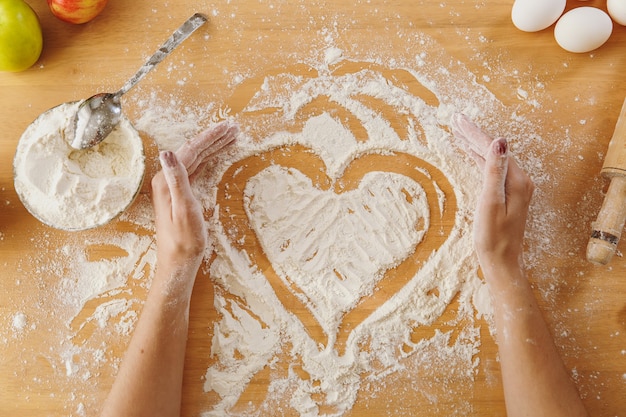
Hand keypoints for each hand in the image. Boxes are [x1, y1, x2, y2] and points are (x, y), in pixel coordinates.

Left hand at [151, 121, 237, 273]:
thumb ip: (176, 179)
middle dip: (214, 138)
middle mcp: (167, 178)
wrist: (179, 261)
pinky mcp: (181, 193)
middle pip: (194, 150)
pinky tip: (218, 155)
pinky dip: (210, 159)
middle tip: (234, 128)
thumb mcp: (183, 209)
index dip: (210, 137)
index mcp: (167, 179)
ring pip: (196, 158)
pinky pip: (197, 168)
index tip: (228, 127)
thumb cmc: (184, 240)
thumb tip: (167, 152)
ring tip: (232, 137)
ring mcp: (173, 185)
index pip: (191, 150)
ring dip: (214, 146)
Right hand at [451, 113, 533, 271]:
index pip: (492, 148)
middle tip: (454, 119)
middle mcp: (520, 179)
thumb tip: (499, 141)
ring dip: (475, 144)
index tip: (456, 119)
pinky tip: (471, 154)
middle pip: (493, 149)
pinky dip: (480, 159)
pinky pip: (492, 169)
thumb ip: (494, 171)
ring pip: (492, 158)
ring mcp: (515, 187)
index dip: (473, 133)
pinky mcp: (509, 194)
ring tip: (458, 132)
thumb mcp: (491, 203)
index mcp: (517, 180)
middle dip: (473, 134)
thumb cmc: (493, 238)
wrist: (502, 262)